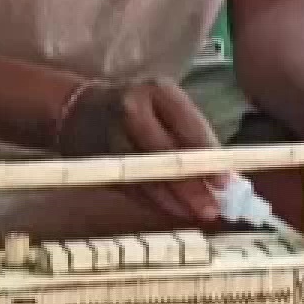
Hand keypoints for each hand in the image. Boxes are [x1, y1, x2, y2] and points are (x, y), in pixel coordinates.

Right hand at [56, 78, 223, 224]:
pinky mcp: (102, 163)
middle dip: (191, 186)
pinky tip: (176, 211)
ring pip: (149, 176)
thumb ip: (192, 133)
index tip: (227, 182)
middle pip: (165, 154)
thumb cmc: (135, 105)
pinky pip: (133, 188)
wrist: (76, 110)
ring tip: (199, 213)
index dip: (207, 157)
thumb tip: (225, 172)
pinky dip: (156, 202)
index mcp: (156, 90)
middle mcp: (131, 110)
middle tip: (213, 208)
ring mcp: (112, 137)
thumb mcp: (164, 103)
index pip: (187, 126)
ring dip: (176, 200)